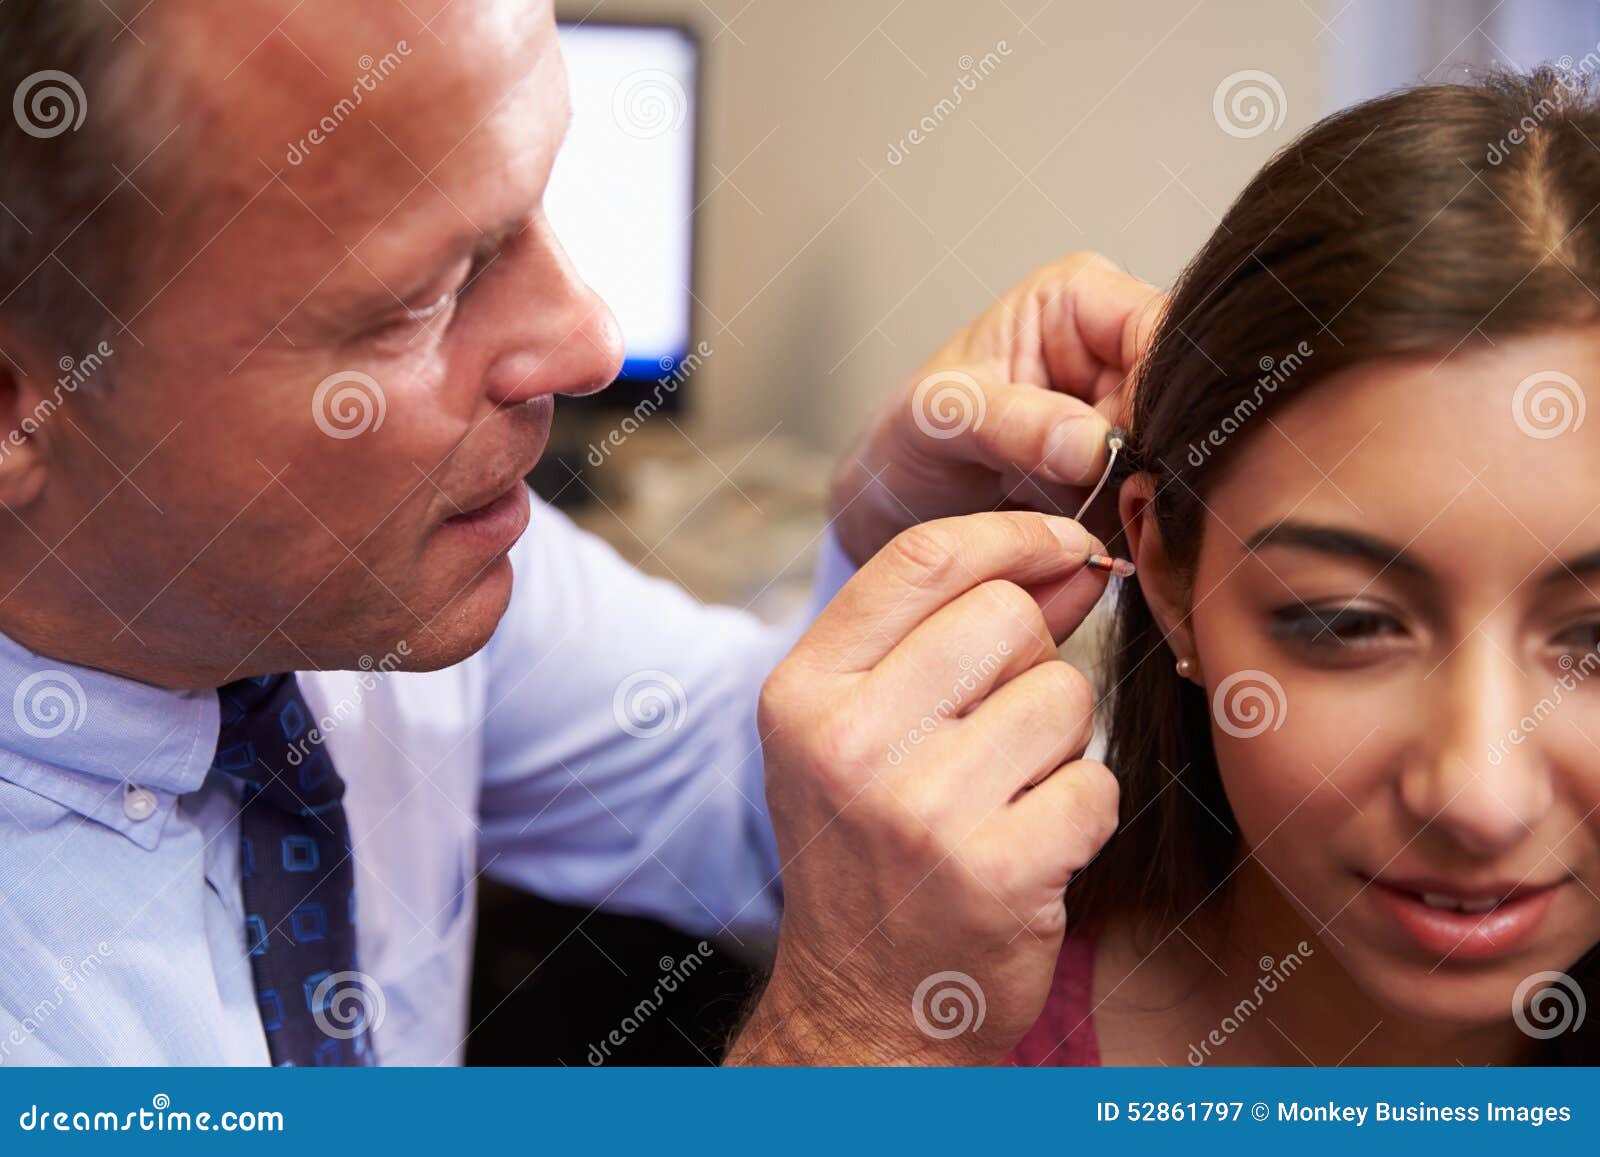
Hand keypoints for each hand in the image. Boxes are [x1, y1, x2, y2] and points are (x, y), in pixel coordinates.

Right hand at [725, 511, 1119, 1064]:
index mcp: (803, 693)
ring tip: (1004, 799)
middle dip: (1032, 663)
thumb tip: (1071, 558)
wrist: (865, 1011)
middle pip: (1007, 618)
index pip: (922, 558)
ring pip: (1065, 699)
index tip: (1065, 546)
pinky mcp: (996, 872)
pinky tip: (1030, 851)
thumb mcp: (863, 732)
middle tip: (999, 732)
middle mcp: (848, 743)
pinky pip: (1096, 785)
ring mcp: (921, 810)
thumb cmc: (870, 853)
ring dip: (1059, 746)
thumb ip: (951, 634)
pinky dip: (1081, 814)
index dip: (1013, 536)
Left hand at [829, 252, 1162, 564]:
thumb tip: (1094, 444)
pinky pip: (1157, 501)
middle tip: (1103, 500)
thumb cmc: (911, 433)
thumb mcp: (942, 417)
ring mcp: (1129, 413)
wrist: (897, 498)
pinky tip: (1089, 537)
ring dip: (1139, 501)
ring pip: (1176, 458)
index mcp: (1079, 299)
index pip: (1158, 331)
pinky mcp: (1129, 472)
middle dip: (1149, 457)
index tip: (1126, 453)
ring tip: (1073, 517)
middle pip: (1180, 400)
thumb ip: (1015, 423)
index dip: (1155, 393)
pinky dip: (1130, 527)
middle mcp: (1116, 348)